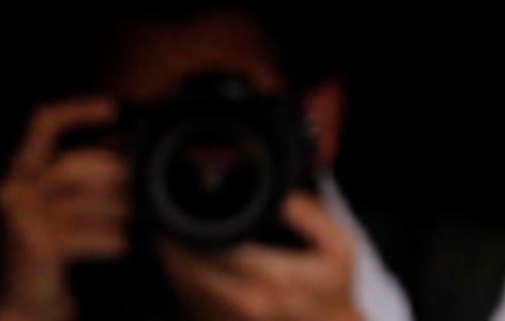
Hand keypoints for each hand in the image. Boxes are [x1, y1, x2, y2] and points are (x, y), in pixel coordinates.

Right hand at [0, 97, 129, 320]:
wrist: (26, 300)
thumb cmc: (51, 244)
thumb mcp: (60, 200)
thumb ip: (82, 170)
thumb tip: (123, 142)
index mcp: (20, 170)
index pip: (43, 122)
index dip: (78, 109)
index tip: (112, 108)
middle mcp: (14, 188)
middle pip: (75, 162)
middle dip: (114, 173)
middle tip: (135, 187)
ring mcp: (22, 217)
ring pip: (89, 200)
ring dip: (119, 210)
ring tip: (129, 220)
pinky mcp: (37, 245)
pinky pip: (91, 234)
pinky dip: (112, 239)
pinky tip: (120, 245)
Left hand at [157, 195, 365, 320]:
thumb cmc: (334, 290)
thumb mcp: (340, 246)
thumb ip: (311, 216)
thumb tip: (281, 196)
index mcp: (271, 279)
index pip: (212, 253)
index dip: (187, 233)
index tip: (176, 214)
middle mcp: (246, 304)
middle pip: (188, 274)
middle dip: (171, 249)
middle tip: (164, 226)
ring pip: (185, 293)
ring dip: (174, 268)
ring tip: (171, 243)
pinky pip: (192, 308)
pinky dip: (183, 288)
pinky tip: (187, 269)